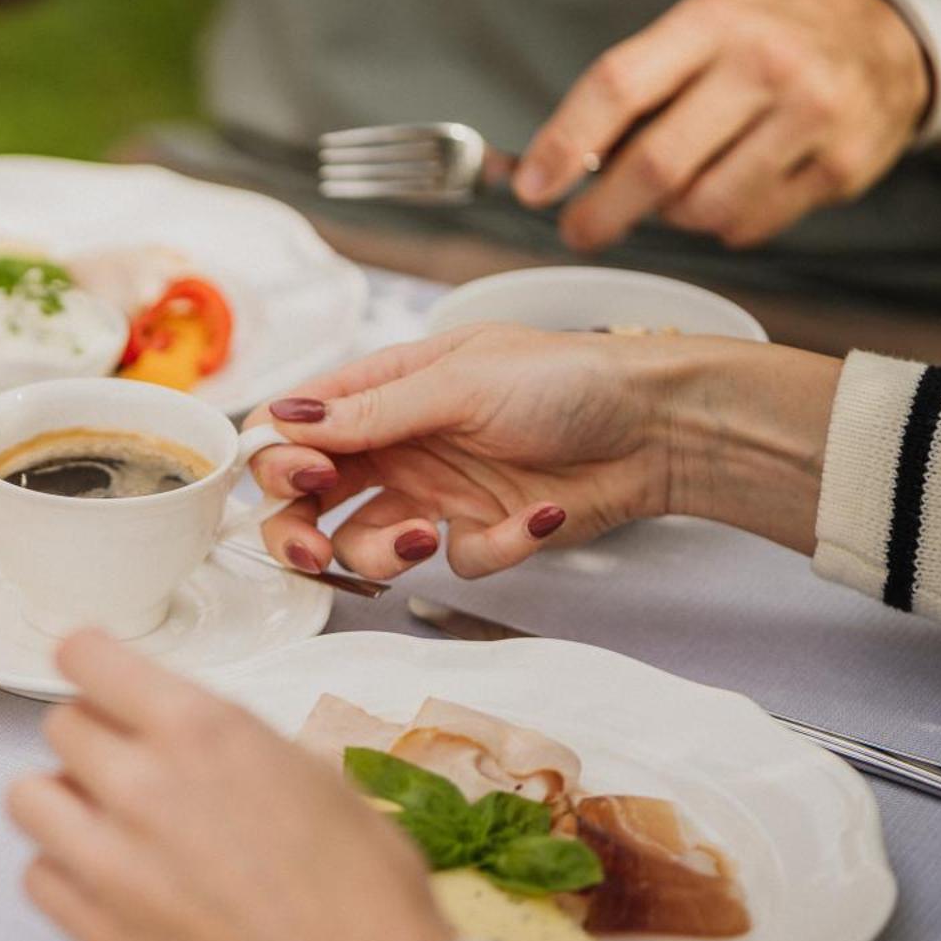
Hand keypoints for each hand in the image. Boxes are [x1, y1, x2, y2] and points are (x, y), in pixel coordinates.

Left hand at [6, 631, 449, 940]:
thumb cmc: (365, 890)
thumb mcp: (315, 774)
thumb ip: (231, 744)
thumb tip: (191, 741)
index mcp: (201, 729)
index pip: (87, 657)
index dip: (90, 665)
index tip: (98, 679)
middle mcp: (142, 783)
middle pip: (59, 725)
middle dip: (93, 739)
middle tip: (127, 767)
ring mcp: (109, 861)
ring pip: (27, 796)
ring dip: (62, 801)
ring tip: (103, 824)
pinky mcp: (96, 931)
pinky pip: (36, 876)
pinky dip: (62, 873)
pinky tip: (104, 883)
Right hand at [246, 325, 841, 579]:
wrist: (662, 427)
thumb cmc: (566, 378)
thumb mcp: (460, 383)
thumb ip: (371, 412)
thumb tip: (284, 420)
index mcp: (380, 394)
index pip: (291, 430)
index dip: (279, 460)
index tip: (306, 478)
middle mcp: (394, 446)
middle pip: (307, 502)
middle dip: (297, 531)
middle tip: (310, 551)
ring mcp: (434, 493)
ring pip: (365, 545)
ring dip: (385, 552)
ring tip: (428, 536)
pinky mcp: (480, 534)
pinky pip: (456, 562)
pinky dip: (494, 546)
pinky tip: (540, 516)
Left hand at [514, 0, 931, 251]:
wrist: (882, 34)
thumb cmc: (763, 39)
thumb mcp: (698, 33)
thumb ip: (631, 92)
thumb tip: (550, 164)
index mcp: (711, 24)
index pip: (618, 86)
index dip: (565, 144)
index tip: (533, 188)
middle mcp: (764, 65)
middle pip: (657, 164)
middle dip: (602, 210)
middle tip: (578, 229)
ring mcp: (808, 117)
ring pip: (700, 207)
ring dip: (669, 216)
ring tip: (673, 195)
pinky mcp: (838, 166)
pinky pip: (747, 226)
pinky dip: (719, 225)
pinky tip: (729, 192)